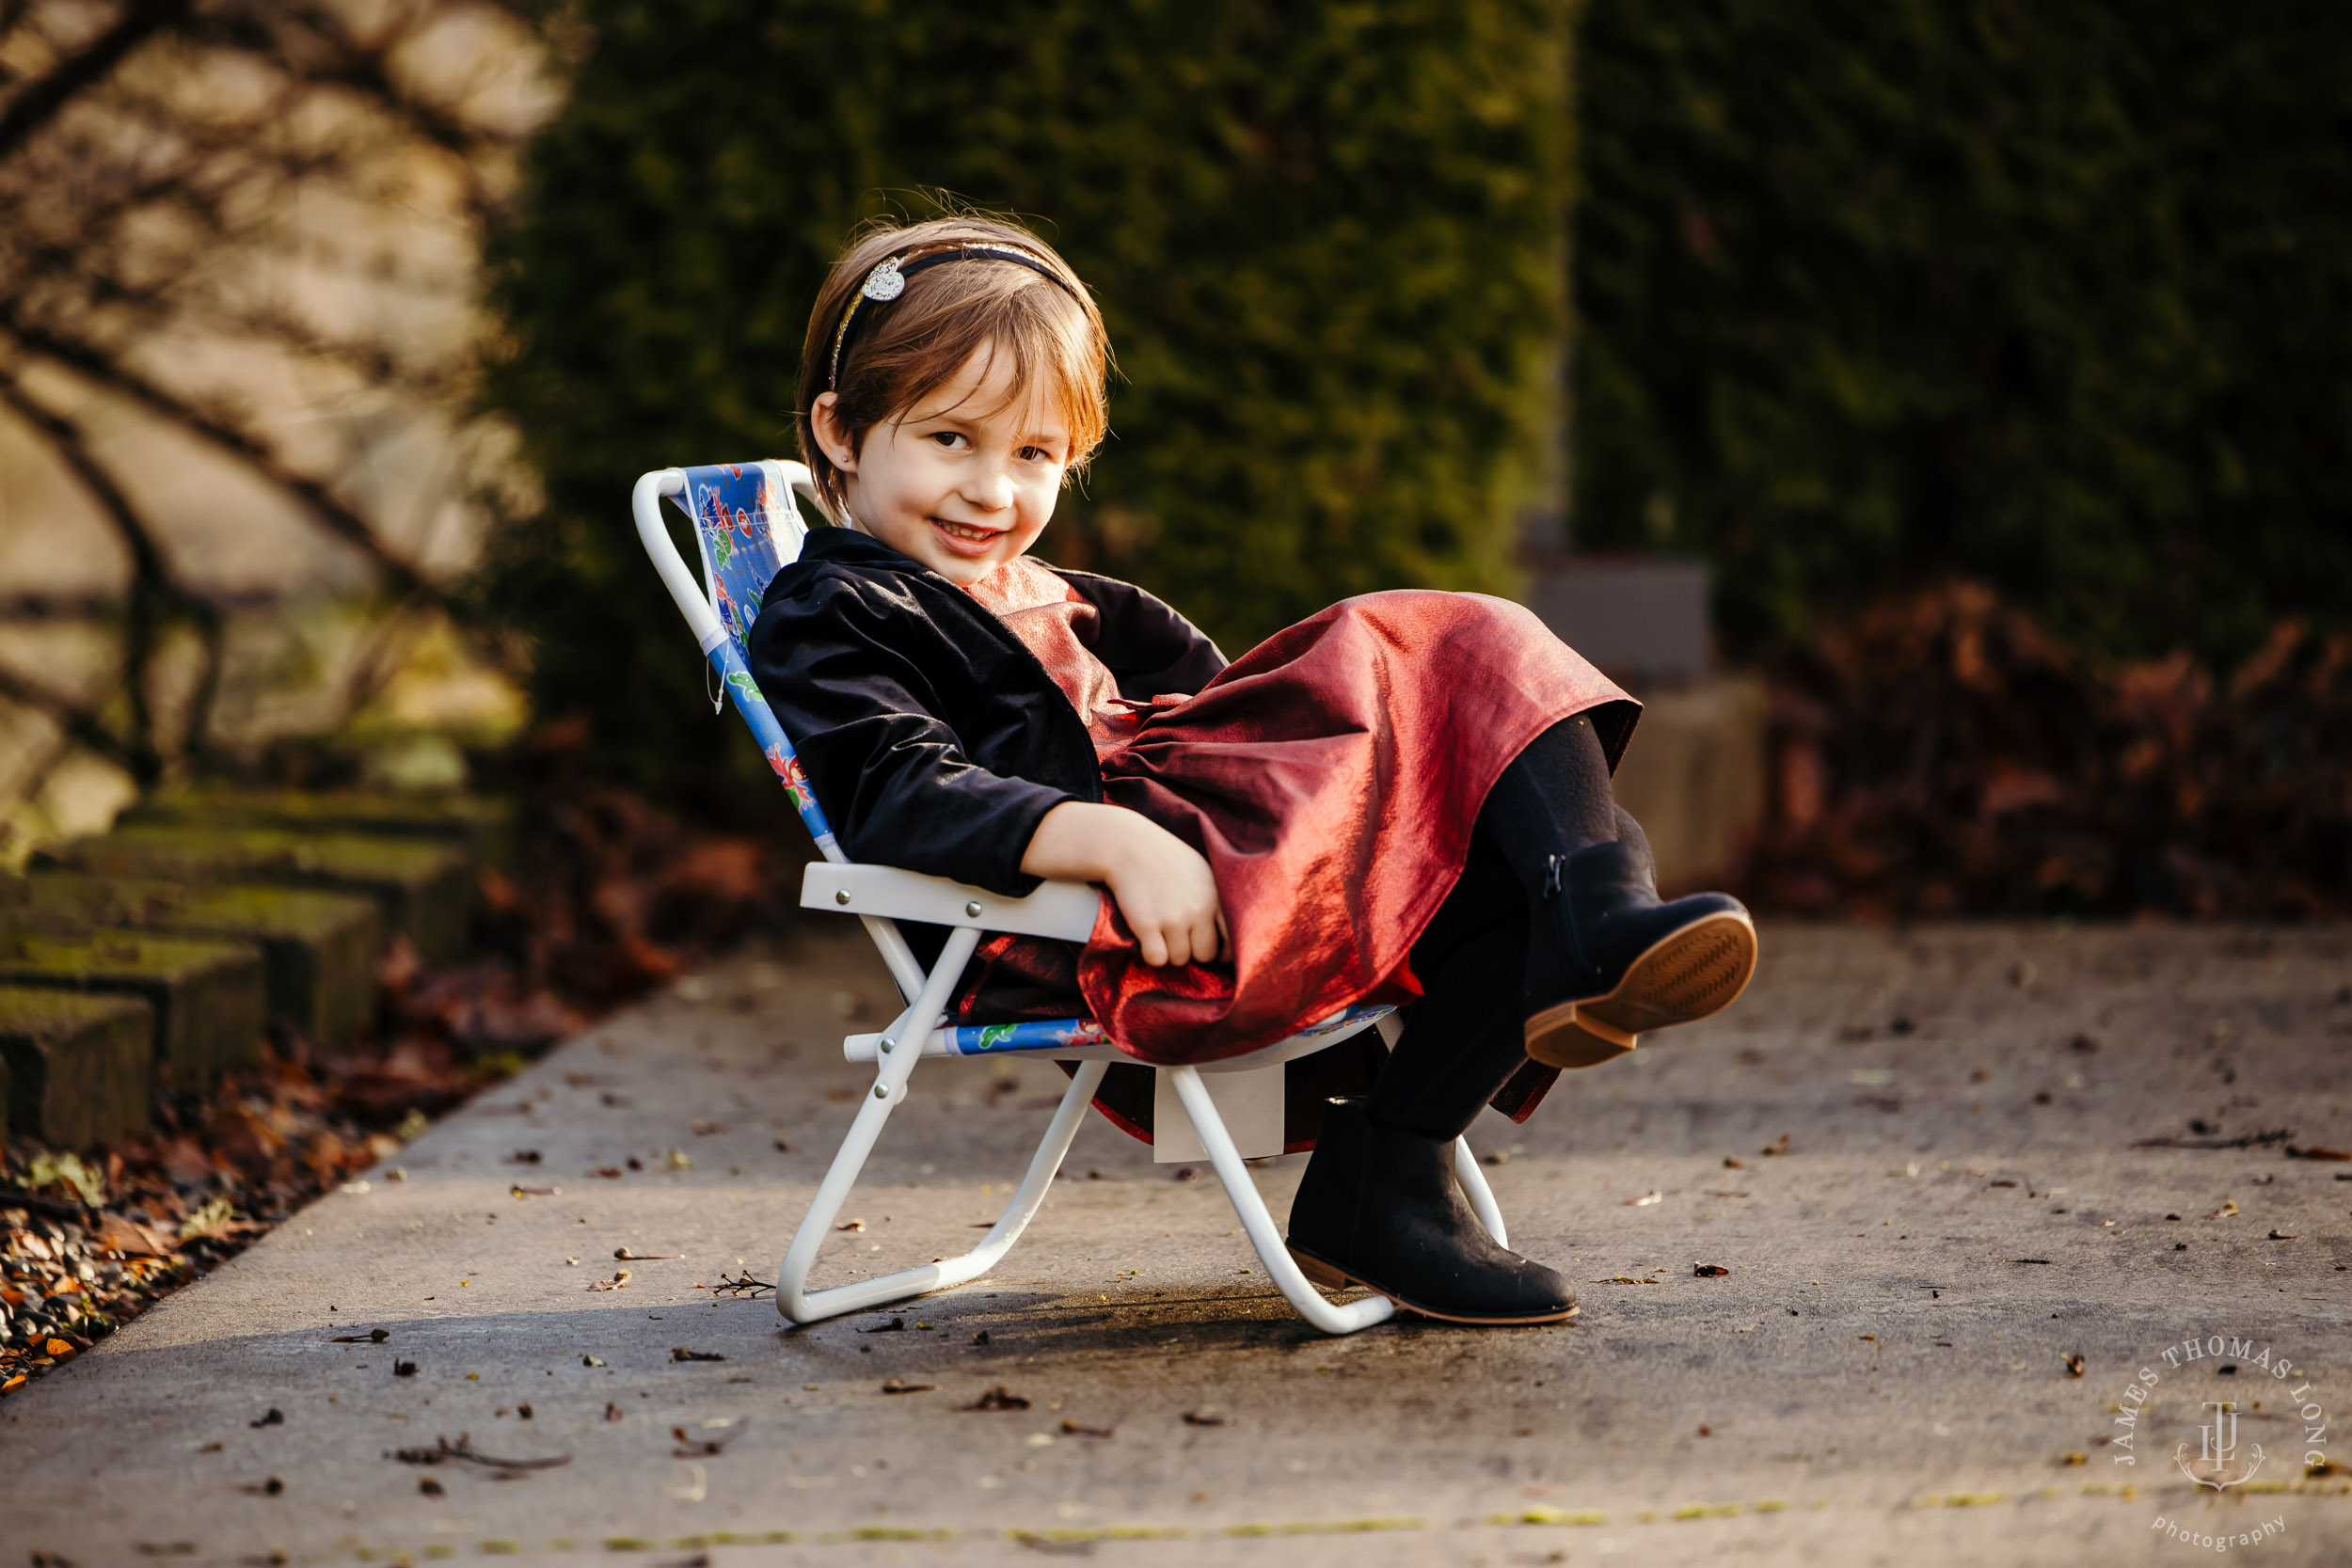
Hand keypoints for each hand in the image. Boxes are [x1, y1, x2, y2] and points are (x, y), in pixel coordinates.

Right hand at [1020, 802, 1226, 967]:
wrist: (1128, 846)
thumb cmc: (1165, 858)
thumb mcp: (1202, 872)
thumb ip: (1215, 900)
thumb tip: (1223, 938)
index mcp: (1215, 896)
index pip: (1232, 938)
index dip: (1223, 951)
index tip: (1212, 952)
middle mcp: (1198, 909)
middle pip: (1205, 954)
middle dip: (1192, 951)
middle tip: (1179, 938)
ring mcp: (1173, 919)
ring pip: (1179, 959)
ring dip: (1169, 952)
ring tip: (1160, 933)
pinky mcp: (1147, 925)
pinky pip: (1156, 959)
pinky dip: (1151, 955)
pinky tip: (1147, 940)